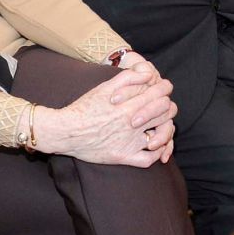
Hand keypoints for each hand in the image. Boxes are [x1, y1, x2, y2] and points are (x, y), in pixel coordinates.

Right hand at [37, 66, 176, 166]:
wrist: (66, 131)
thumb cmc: (84, 107)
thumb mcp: (105, 86)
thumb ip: (129, 77)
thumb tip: (149, 74)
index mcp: (130, 105)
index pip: (161, 95)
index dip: (165, 90)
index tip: (163, 89)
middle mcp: (133, 124)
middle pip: (165, 114)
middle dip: (167, 108)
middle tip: (163, 107)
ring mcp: (129, 142)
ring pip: (161, 137)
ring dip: (166, 131)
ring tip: (161, 127)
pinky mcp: (122, 157)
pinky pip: (147, 160)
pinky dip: (156, 155)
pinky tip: (154, 148)